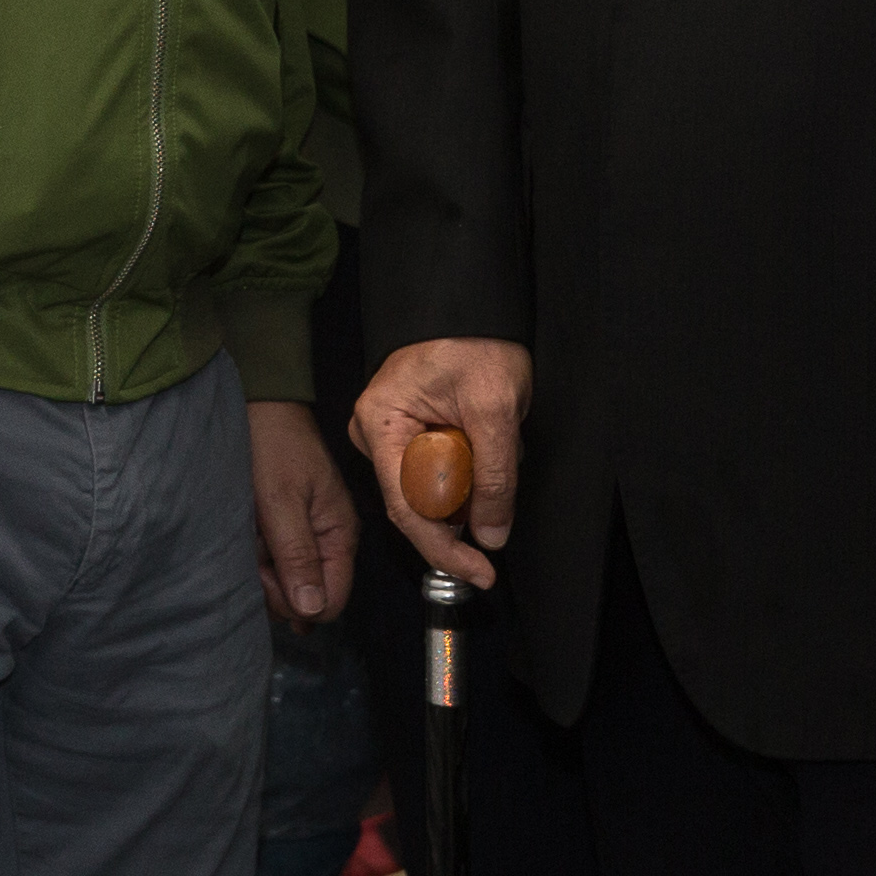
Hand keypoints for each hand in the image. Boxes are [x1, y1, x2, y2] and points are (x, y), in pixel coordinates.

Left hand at [249, 400, 357, 625]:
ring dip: (266, 571)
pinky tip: (249, 536)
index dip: (298, 603)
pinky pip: (279, 560)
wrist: (261, 406)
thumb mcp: (280, 502)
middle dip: (278, 588)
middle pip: (310, 596)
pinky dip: (262, 556)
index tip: (266, 575)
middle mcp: (330, 540)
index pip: (332, 601)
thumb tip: (312, 610)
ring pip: (290, 581)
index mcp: (340, 535)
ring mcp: (310, 535)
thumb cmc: (272, 447)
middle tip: (252, 554)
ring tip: (249, 538)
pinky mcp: (291, 527)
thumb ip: (297, 555)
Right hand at [345, 337, 529, 591]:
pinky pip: (437, 472)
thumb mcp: (495, 410)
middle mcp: (375, 434)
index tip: (481, 570)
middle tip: (500, 497)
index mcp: (380, 424)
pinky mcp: (408, 434)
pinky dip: (467, 471)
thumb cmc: (477, 342)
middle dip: (462, 510)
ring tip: (496, 446)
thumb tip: (491, 535)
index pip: (406, 508)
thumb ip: (494, 477)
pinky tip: (485, 445)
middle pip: (417, 504)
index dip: (444, 548)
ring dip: (469, 485)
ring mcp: (390, 435)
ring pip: (431, 491)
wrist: (473, 305)